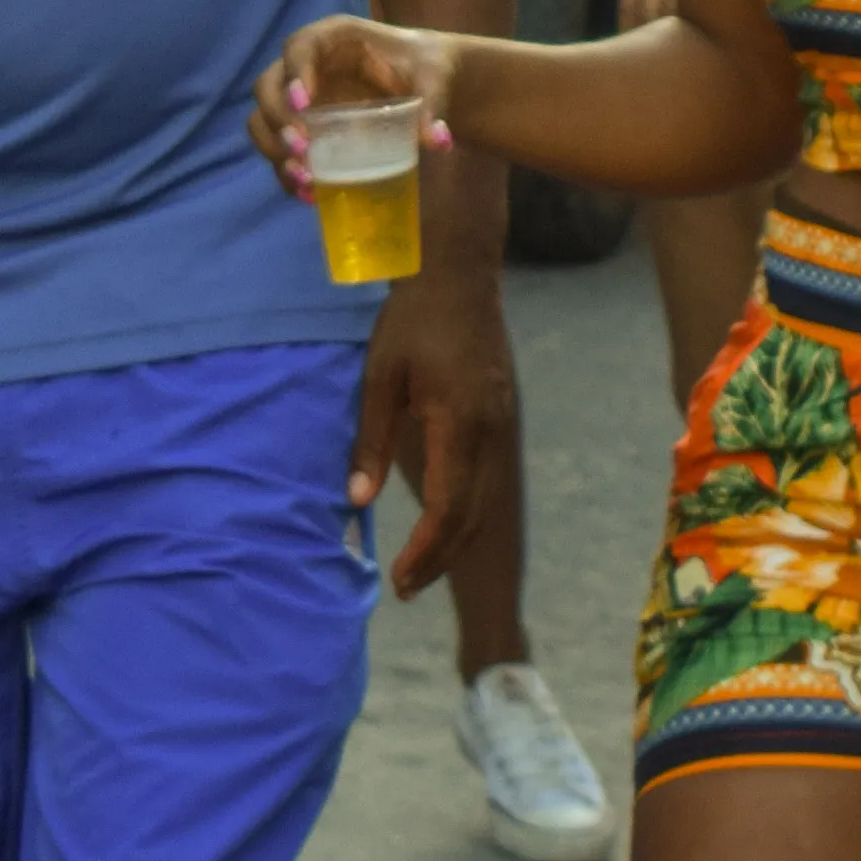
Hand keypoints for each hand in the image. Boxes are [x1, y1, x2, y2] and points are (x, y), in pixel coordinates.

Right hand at [248, 13, 461, 192]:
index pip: (300, 46)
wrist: (428, 84)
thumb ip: (432, 104)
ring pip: (264, 118)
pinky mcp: (306, 128)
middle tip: (303, 149)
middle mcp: (309, 67)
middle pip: (268, 85)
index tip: (304, 104)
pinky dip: (286, 172)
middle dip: (277, 119)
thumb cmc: (426, 68)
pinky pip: (280, 148)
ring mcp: (302, 99)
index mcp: (335, 39)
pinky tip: (310, 193)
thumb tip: (438, 140)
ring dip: (274, 149)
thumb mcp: (435, 79)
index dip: (294, 73)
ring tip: (304, 176)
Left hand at [355, 262, 514, 599]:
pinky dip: (468, 512)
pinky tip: (444, 521)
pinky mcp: (501, 416)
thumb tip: (357, 500)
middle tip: (406, 588)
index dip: (425, 550)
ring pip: (486, 502)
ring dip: (456, 539)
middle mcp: (491, 432)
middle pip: (473, 515)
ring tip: (421, 566)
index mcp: (460, 423)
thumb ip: (371, 441)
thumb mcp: (380, 378)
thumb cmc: (412, 321)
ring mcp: (502, 425)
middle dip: (441, 558)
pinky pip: (489, 480)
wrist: (458, 273)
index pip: (449, 507)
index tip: (398, 580)